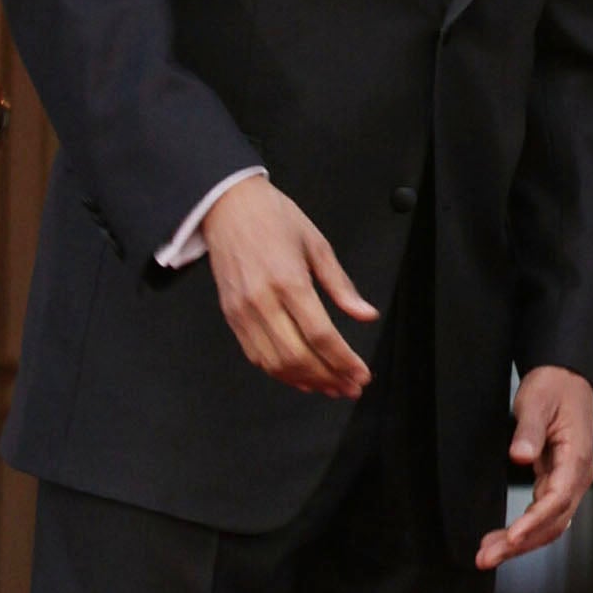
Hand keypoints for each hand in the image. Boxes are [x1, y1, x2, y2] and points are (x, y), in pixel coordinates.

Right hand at [204, 177, 377, 396]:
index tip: (362, 374)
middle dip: (328, 378)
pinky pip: (255, 355)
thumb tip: (365, 314)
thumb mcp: (317, 244)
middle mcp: (262, 300)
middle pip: (298, 356)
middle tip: (351, 387)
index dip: (344, 361)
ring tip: (330, 387)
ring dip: (306, 381)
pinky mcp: (231, 316)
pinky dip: (280, 372)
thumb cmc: (273, 218)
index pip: (320, 335)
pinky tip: (300, 378)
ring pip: (275, 363)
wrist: (227, 205)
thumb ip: (341, 285)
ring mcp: (243, 311)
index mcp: (288, 281)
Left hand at [481, 365, 592, 568]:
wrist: (566, 379)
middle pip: (553, 522)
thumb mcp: (536, 402)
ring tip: (487, 555)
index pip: (558, 499)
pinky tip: (503, 541)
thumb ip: (529, 430)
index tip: (512, 537)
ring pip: (549, 525)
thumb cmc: (554, 388)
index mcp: (577, 458)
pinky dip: (524, 532)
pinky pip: (544, 515)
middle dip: (521, 544)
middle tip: (486, 557)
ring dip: (521, 544)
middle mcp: (577, 476)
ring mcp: (569, 482)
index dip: (534, 521)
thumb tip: (520, 456)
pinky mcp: (557, 483)